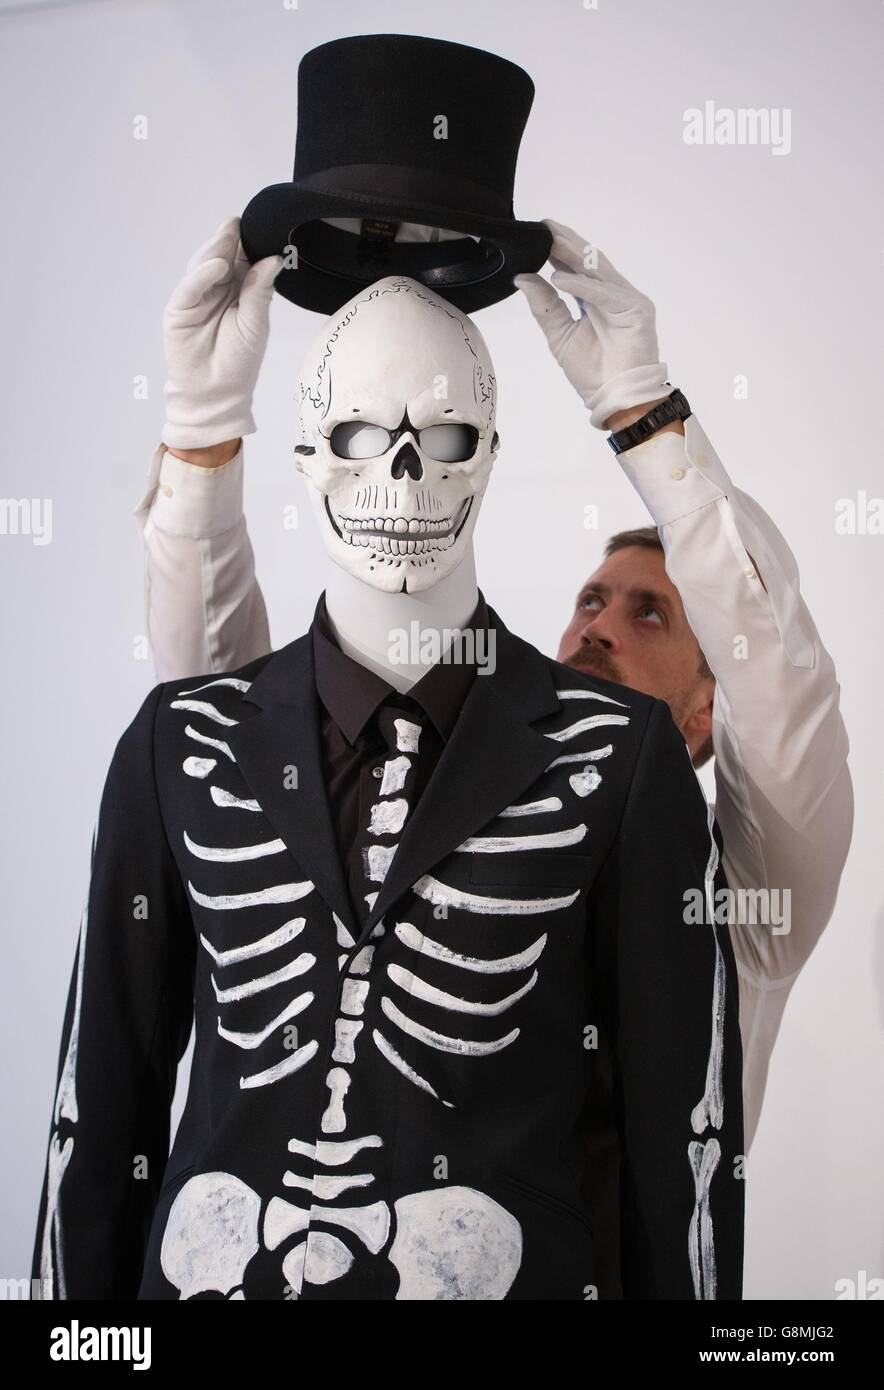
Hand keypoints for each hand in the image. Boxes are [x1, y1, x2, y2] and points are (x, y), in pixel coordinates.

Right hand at [161, 215, 281, 449]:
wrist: (217, 394)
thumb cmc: (239, 362)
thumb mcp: (256, 324)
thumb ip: (260, 292)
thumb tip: (273, 260)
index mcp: (237, 288)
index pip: (242, 258)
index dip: (249, 243)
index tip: (261, 225)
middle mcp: (215, 287)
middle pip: (221, 256)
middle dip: (231, 239)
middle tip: (242, 223)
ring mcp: (196, 296)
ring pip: (203, 264)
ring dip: (216, 249)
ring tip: (231, 237)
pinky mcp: (179, 309)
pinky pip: (189, 287)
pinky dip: (202, 275)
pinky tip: (217, 267)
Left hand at [513, 219, 669, 429]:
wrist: (615, 400)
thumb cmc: (593, 372)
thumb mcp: (559, 335)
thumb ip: (544, 306)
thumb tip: (522, 277)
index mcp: (596, 299)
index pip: (576, 268)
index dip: (557, 250)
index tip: (537, 233)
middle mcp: (613, 294)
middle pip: (588, 262)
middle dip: (565, 243)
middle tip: (543, 226)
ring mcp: (627, 300)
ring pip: (598, 271)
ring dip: (573, 254)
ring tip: (550, 239)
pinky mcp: (638, 311)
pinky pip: (605, 294)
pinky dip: (583, 286)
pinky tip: (560, 277)